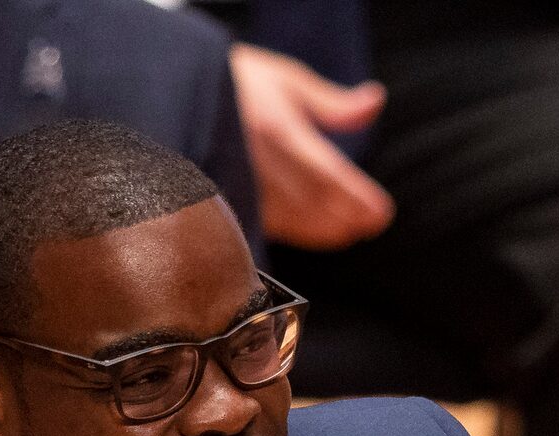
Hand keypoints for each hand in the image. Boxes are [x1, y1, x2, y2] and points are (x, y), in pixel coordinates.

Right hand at [228, 44, 394, 249]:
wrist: (176, 94)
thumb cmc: (238, 83)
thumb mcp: (286, 80)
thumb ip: (332, 103)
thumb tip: (375, 102)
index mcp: (279, 130)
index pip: (329, 175)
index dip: (358, 198)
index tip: (382, 213)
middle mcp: (261, 163)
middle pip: (314, 203)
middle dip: (347, 218)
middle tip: (370, 226)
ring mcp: (243, 185)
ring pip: (294, 220)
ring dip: (326, 231)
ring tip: (349, 232)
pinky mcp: (228, 200)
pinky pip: (271, 224)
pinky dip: (299, 232)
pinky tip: (315, 232)